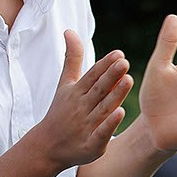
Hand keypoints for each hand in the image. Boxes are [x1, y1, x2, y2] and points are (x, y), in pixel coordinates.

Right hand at [29, 33, 132, 169]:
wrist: (47, 147)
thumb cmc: (61, 111)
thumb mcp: (64, 84)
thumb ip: (72, 58)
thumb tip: (69, 30)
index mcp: (76, 92)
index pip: (92, 76)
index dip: (105, 65)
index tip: (118, 53)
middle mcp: (81, 107)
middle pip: (98, 89)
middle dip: (111, 76)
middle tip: (124, 62)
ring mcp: (86, 126)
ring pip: (103, 108)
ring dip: (115, 95)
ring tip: (128, 80)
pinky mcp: (91, 145)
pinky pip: (101, 133)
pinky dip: (109, 124)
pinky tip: (121, 112)